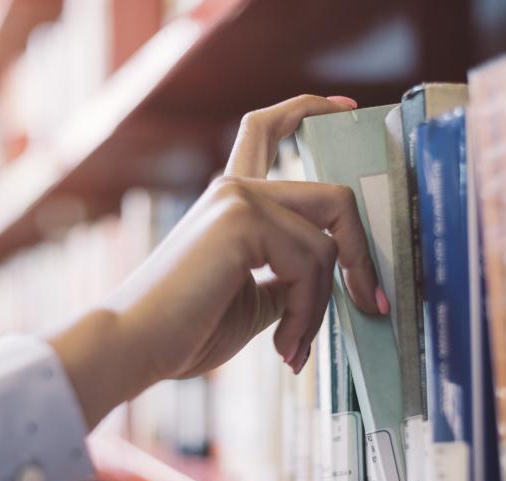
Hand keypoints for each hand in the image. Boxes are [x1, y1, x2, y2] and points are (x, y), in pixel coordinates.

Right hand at [50, 95, 384, 428]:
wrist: (135, 347)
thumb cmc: (187, 330)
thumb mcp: (255, 300)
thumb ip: (290, 279)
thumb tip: (334, 282)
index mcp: (232, 201)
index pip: (268, 129)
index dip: (309, 110)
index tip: (345, 108)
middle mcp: (236, 188)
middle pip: (333, 198)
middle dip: (361, 255)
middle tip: (370, 302)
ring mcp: (238, 198)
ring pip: (327, 243)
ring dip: (321, 306)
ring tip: (294, 346)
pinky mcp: (241, 219)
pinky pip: (311, 263)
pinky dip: (308, 312)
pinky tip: (284, 345)